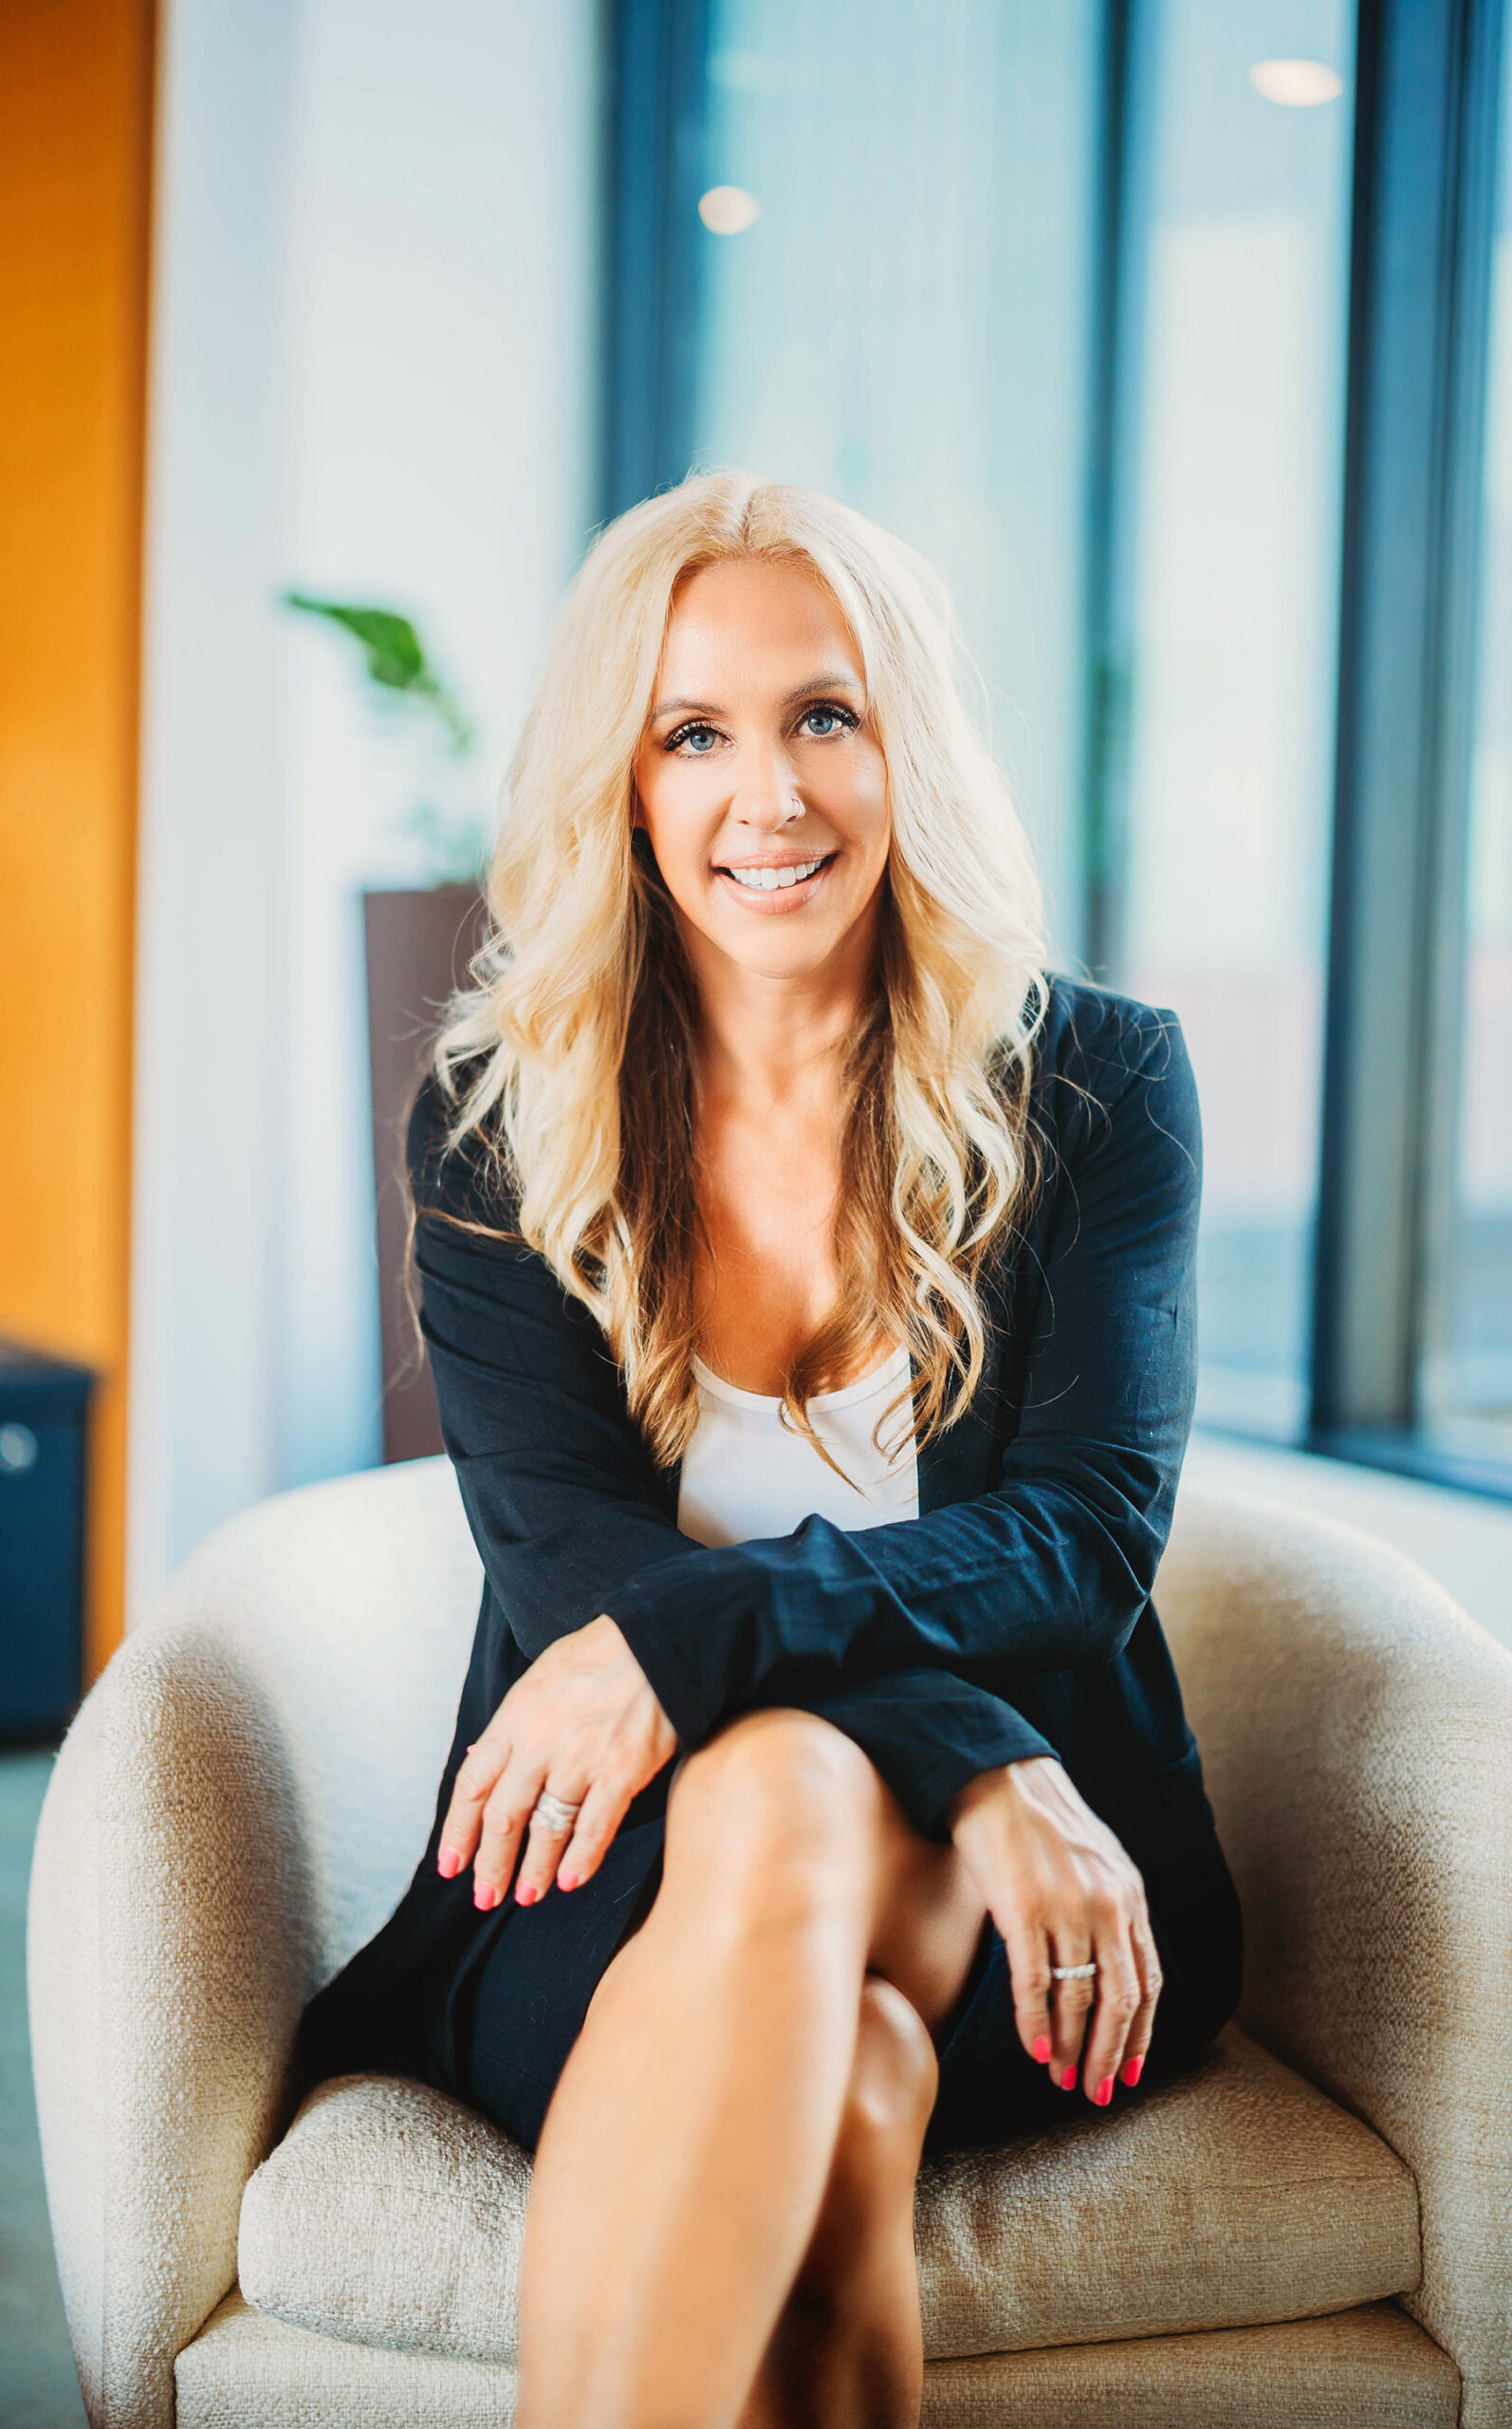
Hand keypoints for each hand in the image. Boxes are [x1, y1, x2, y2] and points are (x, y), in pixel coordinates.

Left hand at [437, 1616, 676, 1911]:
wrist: (654, 1641)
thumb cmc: (599, 1657)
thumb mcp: (538, 1680)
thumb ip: (512, 1726)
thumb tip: (482, 1760)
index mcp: (514, 1719)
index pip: (473, 1785)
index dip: (458, 1830)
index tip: (452, 1863)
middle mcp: (540, 1743)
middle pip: (503, 1817)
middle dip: (490, 1864)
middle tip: (485, 1895)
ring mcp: (580, 1760)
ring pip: (546, 1830)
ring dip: (533, 1871)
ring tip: (527, 1895)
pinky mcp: (620, 1772)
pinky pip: (594, 1827)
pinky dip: (580, 1859)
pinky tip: (569, 1880)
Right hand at [947, 1757, 1160, 2108]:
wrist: (996, 1775)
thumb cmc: (1041, 1821)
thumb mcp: (1095, 1861)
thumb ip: (1112, 1909)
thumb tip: (1114, 1966)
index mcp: (1129, 1895)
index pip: (1147, 1982)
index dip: (1142, 2034)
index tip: (1133, 2071)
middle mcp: (1106, 1904)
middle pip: (1120, 2000)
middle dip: (1110, 2054)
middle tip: (1097, 2091)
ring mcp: (1065, 1906)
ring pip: (1076, 1997)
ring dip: (1070, 2047)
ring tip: (1060, 2077)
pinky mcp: (1021, 1907)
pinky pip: (1033, 1981)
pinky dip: (1035, 2022)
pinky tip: (1033, 2048)